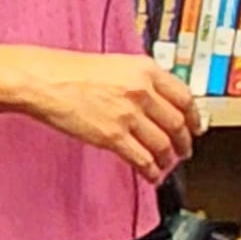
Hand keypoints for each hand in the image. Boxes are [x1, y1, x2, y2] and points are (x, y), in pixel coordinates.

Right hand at [0, 47, 202, 180]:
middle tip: (185, 149)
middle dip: (184, 141)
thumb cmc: (72, 71)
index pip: (185, 97)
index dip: (194, 116)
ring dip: (169, 158)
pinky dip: (151, 170)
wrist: (44, 80)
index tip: (196, 126)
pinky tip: (151, 175)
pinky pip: (141, 158)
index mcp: (147, 70)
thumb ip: (142, 80)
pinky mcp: (112, 135)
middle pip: (177, 123)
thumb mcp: (118, 64)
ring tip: (168, 164)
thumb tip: (160, 101)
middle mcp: (142, 91)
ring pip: (162, 143)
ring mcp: (128, 114)